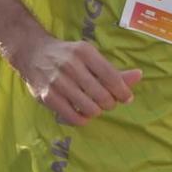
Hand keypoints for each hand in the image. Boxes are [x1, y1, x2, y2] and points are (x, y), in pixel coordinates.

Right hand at [11, 32, 142, 124]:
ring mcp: (57, 81)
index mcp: (84, 52)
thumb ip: (114, 70)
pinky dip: (83, 119)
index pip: (112, 77)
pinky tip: (82, 113)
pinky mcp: (47, 96)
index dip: (123, 92)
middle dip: (110, 103)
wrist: (32, 52)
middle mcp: (71, 65)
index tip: (126, 98)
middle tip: (107, 101)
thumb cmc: (67, 56)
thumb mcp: (90, 56)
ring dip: (97, 111)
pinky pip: (74, 117)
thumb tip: (139, 76)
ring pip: (90, 108)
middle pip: (103, 96)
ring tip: (94, 106)